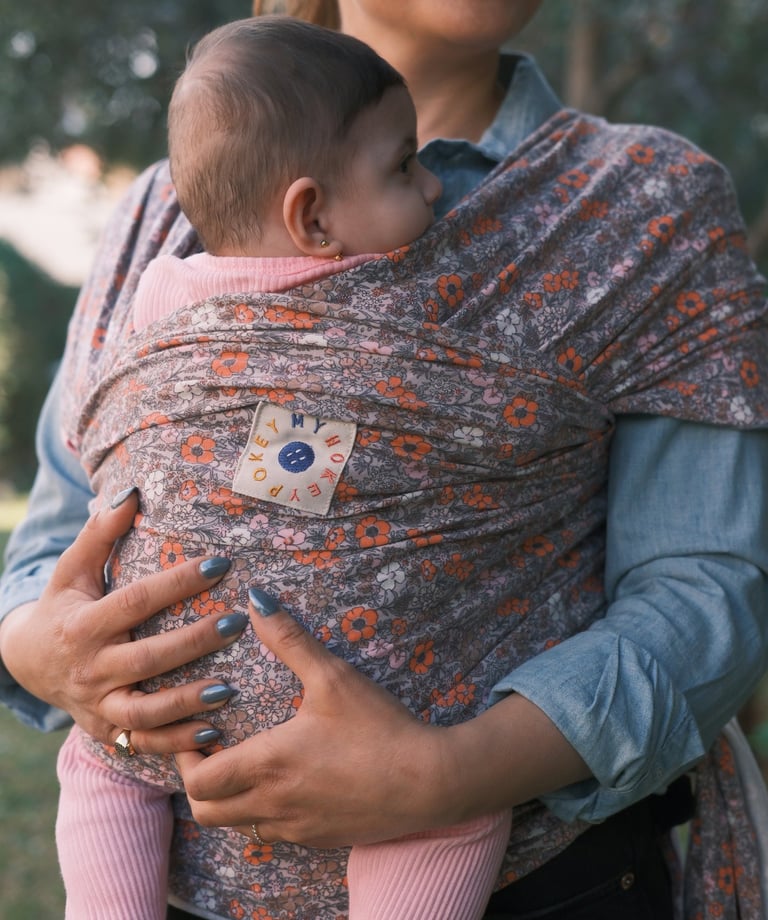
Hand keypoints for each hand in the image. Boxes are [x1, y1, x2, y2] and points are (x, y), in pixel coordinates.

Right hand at [0, 489, 246, 750]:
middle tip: (237, 623)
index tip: (221, 563)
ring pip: (147, 710)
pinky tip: (214, 731)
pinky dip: (177, 743)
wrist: (28, 663)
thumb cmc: (63, 605)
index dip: (178, 582)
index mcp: (84, 624)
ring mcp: (98, 704)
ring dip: (189, 701)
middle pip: (148, 657)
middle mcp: (91, 667)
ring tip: (231, 688)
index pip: (137, 600)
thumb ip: (100, 533)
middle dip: (195, 642)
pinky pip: (144, 743)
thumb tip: (132, 492)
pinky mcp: (108, 730)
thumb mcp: (73, 569)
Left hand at [176, 592, 591, 847]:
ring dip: (230, 800)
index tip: (197, 733)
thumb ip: (290, 638)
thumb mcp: (333, 676)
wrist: (430, 782)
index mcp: (268, 764)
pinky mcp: (319, 839)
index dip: (184, 760)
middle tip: (212, 750)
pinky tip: (286, 781)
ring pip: (238, 826)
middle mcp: (273, 804)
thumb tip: (256, 601)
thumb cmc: (380, 727)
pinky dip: (262, 812)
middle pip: (206, 813)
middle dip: (198, 783)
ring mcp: (296, 828)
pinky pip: (272, 834)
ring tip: (246, 764)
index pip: (197, 781)